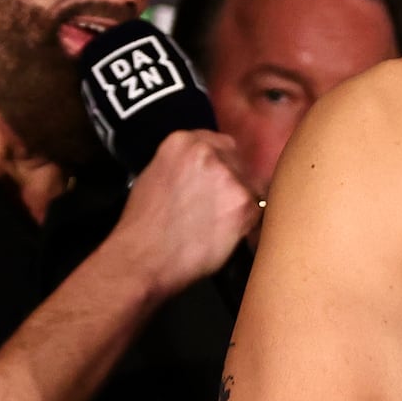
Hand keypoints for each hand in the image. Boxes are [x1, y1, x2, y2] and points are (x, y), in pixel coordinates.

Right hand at [102, 130, 258, 300]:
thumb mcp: (155, 176)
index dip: (224, 166)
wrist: (142, 258)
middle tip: (220, 208)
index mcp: (182, 142)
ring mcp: (227, 177)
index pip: (222, 144)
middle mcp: (207, 153)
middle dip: (235, 183)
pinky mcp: (243, 203)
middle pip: (240, 163)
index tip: (221, 181)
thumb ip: (184, 165)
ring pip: (252, 186)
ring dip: (242, 204)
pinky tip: (226, 234)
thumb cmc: (144, 226)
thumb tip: (206, 169)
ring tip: (218, 225)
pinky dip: (248, 224)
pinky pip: (259, 210)